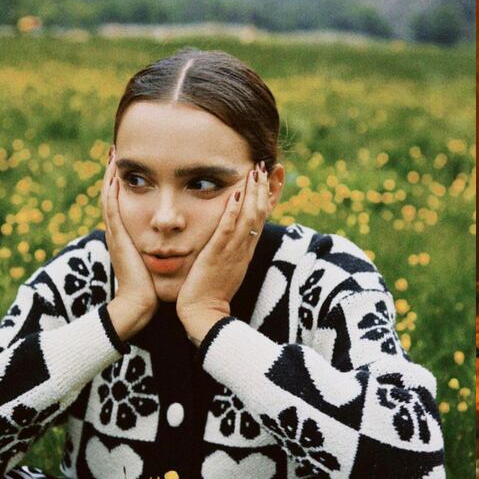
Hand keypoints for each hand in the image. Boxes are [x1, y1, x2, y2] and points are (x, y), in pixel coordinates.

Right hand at [102, 147, 157, 336]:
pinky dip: (111, 193)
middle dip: (113, 173)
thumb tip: (174, 237)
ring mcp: (116, 235)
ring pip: (110, 198)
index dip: (126, 183)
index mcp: (129, 235)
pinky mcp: (117, 241)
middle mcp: (119, 232)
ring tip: (111, 154)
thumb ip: (160, 247)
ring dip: (109, 176)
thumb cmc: (151, 287)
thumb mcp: (155, 260)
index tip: (129, 163)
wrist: (139, 305)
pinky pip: (112, 211)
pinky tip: (112, 177)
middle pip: (113, 195)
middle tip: (113, 149)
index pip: (125, 202)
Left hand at [176, 161, 270, 335]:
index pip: (262, 216)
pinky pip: (228, 230)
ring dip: (253, 192)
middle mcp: (245, 248)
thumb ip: (230, 249)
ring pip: (249, 217)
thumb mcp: (226, 266)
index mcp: (247, 249)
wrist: (205, 314)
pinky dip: (232, 210)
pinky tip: (234, 193)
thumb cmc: (211, 292)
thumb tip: (231, 234)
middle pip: (261, 213)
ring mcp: (234, 252)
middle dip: (265, 187)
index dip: (270, 195)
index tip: (274, 175)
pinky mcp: (218, 256)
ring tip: (254, 170)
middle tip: (266, 164)